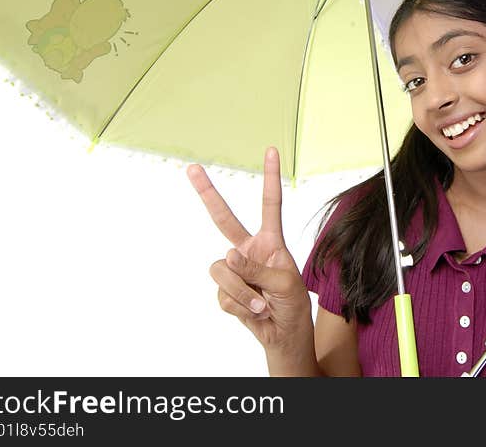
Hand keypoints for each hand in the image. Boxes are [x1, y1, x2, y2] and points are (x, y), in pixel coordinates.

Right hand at [188, 147, 312, 358]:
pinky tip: (253, 310)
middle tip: (192, 168)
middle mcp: (249, 250)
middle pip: (223, 218)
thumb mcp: (284, 283)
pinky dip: (239, 305)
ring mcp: (234, 270)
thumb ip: (257, 268)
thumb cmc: (292, 304)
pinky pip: (223, 294)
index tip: (271, 150)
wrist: (283, 334)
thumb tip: (227, 257)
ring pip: (222, 269)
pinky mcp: (224, 290)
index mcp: (270, 241)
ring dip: (241, 290)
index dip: (270, 177)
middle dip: (208, 193)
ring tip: (261, 302)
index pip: (270, 204)